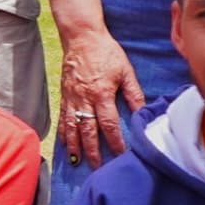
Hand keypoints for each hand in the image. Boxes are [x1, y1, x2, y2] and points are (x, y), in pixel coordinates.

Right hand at [55, 21, 147, 168]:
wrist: (82, 37)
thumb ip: (134, 94)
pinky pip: (63, 117)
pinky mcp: (64, 95)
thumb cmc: (107, 52)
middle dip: (93, 150)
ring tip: (77, 161)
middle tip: (97, 167)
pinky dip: (64, 132)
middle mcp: (85, 98)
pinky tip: (65, 143)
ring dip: (75, 146)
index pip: (109, 124)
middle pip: (88, 130)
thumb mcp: (125, 71)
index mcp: (102, 93)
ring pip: (73, 127)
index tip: (120, 154)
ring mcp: (72, 98)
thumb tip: (141, 113)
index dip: (115, 142)